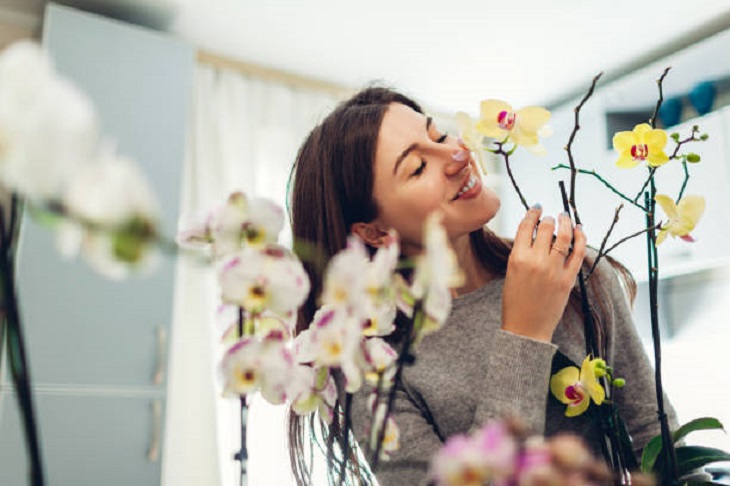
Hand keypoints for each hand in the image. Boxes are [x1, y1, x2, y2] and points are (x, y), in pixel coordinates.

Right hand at [501, 205, 586, 341]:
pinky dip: (581, 238)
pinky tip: (580, 229)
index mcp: (517, 258)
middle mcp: (536, 261)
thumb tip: (535, 232)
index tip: (536, 208)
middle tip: (550, 217)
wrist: (526, 328)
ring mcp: (554, 270)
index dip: (532, 213)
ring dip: (565, 222)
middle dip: (548, 218)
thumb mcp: (511, 272)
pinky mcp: (568, 279)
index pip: (525, 226)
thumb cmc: (515, 301)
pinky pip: (578, 252)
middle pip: (545, 228)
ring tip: (565, 217)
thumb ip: (522, 252)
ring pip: (563, 236)